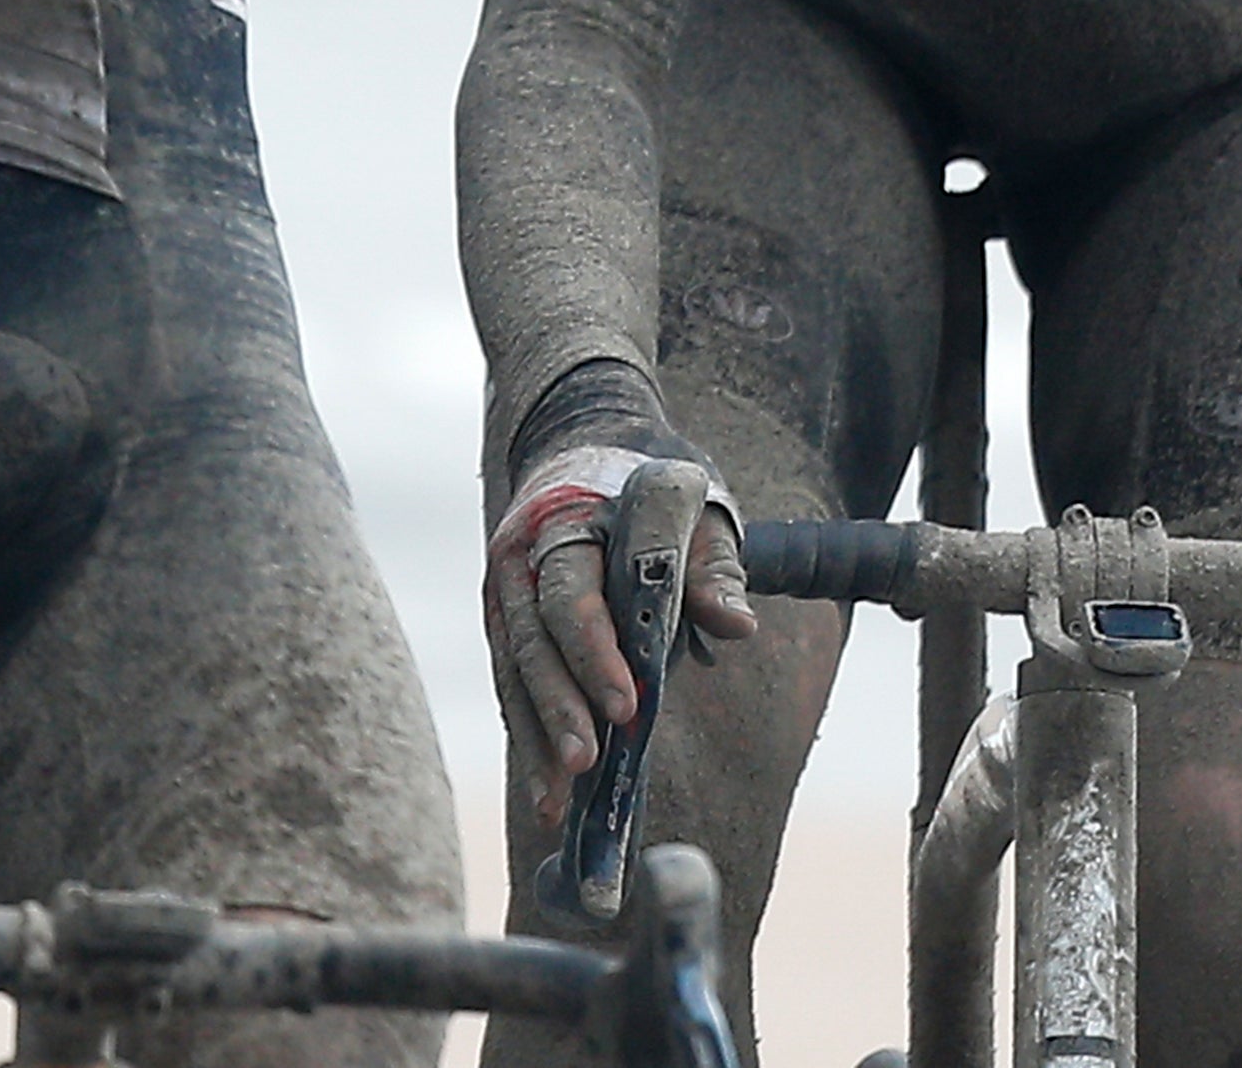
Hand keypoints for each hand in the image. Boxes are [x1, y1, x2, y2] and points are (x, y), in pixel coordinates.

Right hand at [487, 440, 754, 820]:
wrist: (584, 446)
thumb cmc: (651, 485)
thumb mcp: (696, 505)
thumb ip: (712, 564)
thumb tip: (737, 624)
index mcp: (576, 514)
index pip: (579, 588)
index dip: (597, 649)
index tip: (628, 705)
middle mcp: (530, 548)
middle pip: (538, 634)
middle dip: (561, 701)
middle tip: (587, 761)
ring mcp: (509, 583)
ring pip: (516, 664)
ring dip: (537, 730)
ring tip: (559, 795)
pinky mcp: (504, 618)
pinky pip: (511, 679)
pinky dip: (528, 735)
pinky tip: (547, 789)